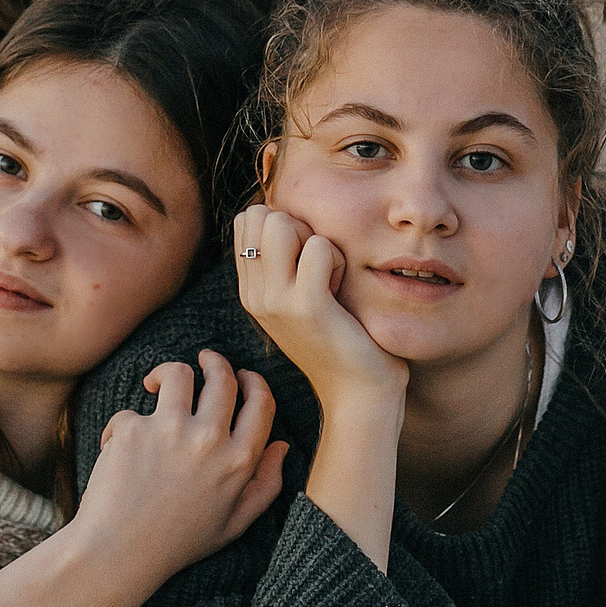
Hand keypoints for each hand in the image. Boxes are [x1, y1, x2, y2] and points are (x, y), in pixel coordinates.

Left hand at [80, 350, 287, 582]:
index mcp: (239, 462)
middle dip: (215, 361)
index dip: (255, 382)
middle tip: (204, 359)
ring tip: (157, 384)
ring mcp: (169, 430)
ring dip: (167, 373)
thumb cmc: (176, 543)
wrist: (118, 553)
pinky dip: (124, 427)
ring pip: (177, 374)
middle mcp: (209, 440)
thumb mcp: (234, 524)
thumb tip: (281, 446)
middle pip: (222, 377)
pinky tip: (118, 451)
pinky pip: (131, 410)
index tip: (244, 376)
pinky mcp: (133, 428)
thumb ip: (266, 485)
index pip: (262, 403)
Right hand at [232, 205, 406, 414]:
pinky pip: (319, 246)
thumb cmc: (341, 337)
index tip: (304, 262)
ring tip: (329, 278)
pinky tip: (341, 290)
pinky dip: (338, 259)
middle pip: (260, 215)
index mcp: (250, 291)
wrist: (358, 392)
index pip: (247, 220)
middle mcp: (255, 295)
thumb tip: (282, 214)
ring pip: (281, 223)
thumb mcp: (301, 297)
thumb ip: (286, 261)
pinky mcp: (308, 306)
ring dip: (316, 241)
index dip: (282, 224)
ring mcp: (276, 301)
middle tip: (318, 268)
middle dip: (298, 227)